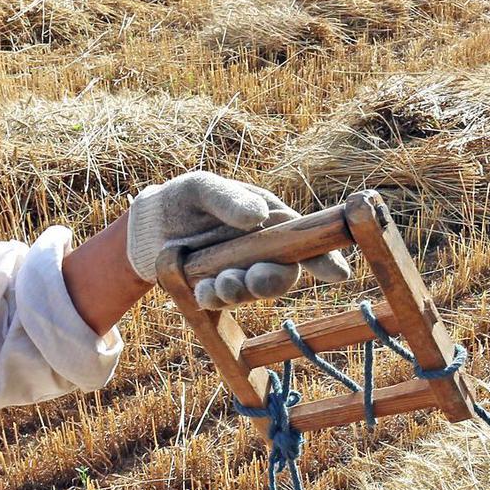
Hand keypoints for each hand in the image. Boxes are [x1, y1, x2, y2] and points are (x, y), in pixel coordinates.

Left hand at [126, 170, 351, 308]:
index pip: (306, 241)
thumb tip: (258, 216)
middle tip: (254, 278)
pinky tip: (203, 290)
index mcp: (273, 221)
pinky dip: (215, 298)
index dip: (325, 258)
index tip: (337, 273)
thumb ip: (229, 199)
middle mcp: (265, 251)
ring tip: (220, 282)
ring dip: (240, 291)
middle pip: (284, 275)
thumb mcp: (202, 188)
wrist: (152, 226)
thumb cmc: (186, 198)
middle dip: (272, 282)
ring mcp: (243, 273)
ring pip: (254, 293)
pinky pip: (225, 301)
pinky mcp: (220, 289)